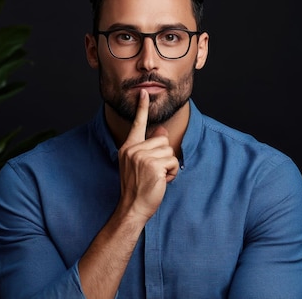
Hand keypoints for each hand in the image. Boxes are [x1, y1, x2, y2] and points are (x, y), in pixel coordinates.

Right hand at [117, 89, 178, 219]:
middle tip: (155, 172)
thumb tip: (162, 130)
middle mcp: (133, 149)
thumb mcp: (141, 164)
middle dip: (165, 156)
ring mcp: (142, 156)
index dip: (141, 108)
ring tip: (157, 178)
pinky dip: (172, 173)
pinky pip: (173, 161)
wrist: (133, 207)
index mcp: (128, 147)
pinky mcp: (153, 165)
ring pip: (170, 151)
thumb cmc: (138, 187)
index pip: (137, 124)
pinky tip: (161, 181)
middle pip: (163, 139)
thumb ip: (150, 147)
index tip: (143, 93)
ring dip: (169, 166)